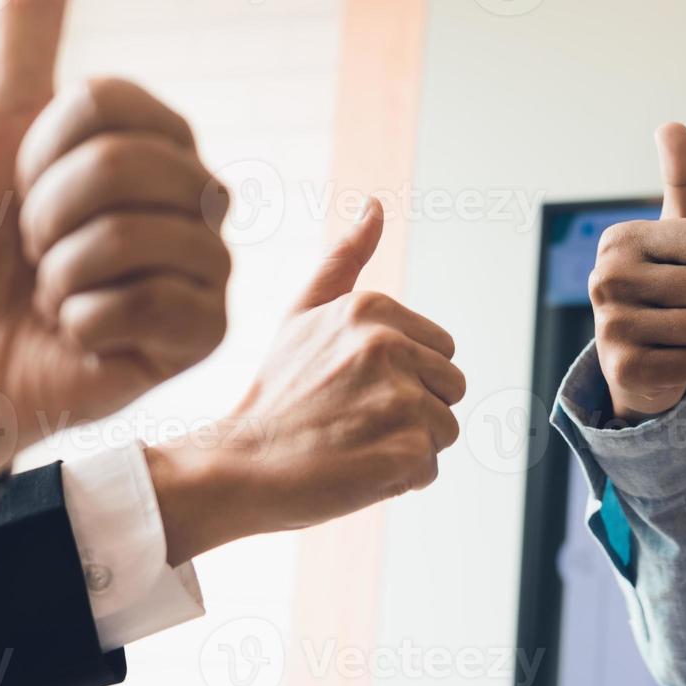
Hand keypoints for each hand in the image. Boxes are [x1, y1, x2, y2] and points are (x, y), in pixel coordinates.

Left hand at [0, 0, 229, 483]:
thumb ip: (28, 23)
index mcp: (161, 141)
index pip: (106, 104)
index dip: (41, 149)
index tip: (25, 185)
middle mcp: (200, 196)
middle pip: (119, 168)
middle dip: (44, 215)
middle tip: (39, 247)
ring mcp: (210, 264)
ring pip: (129, 239)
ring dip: (61, 275)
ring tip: (63, 291)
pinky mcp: (208, 331)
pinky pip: (146, 306)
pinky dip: (87, 324)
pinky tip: (88, 334)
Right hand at [147, 199, 465, 564]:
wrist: (235, 467)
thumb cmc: (274, 395)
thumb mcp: (303, 314)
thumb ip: (345, 259)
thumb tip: (375, 206)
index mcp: (372, 309)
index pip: (441, 349)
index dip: (404, 377)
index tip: (354, 388)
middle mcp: (387, 345)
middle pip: (450, 386)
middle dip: (413, 409)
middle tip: (353, 419)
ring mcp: (399, 398)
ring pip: (444, 428)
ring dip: (407, 445)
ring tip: (353, 443)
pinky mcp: (405, 449)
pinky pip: (429, 468)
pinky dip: (398, 479)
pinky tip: (353, 468)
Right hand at [591, 124, 685, 421]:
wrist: (633, 366)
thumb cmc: (662, 288)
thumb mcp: (674, 234)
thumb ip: (683, 182)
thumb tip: (671, 124)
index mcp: (620, 239)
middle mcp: (607, 278)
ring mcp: (612, 327)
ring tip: (681, 334)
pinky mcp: (627, 371)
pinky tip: (675, 361)